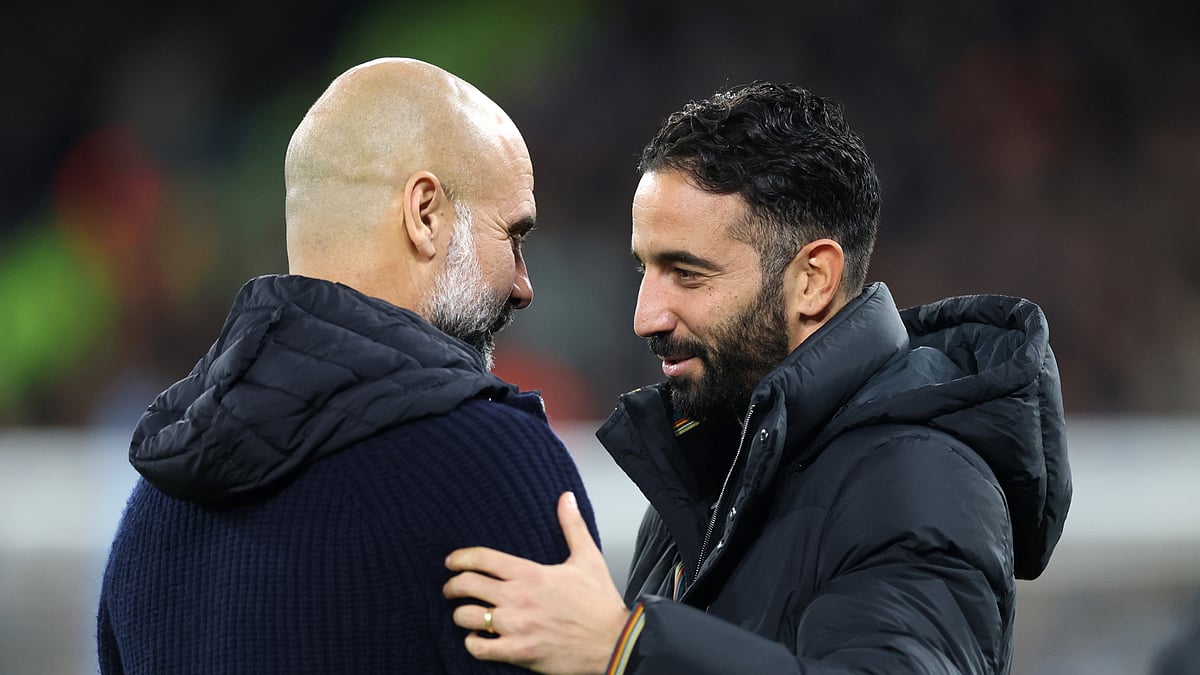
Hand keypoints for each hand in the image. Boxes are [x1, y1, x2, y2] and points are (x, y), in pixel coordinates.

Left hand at [444, 491, 630, 674]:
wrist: (612, 642)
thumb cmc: (600, 603)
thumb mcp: (587, 558)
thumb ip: (572, 526)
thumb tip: (566, 498)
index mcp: (531, 573)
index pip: (482, 558)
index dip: (460, 558)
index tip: (451, 562)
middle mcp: (518, 598)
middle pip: (467, 586)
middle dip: (452, 586)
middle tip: (450, 589)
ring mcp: (516, 627)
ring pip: (466, 617)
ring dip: (461, 615)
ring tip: (464, 614)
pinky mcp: (518, 652)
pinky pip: (479, 648)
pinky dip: (473, 643)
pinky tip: (478, 638)